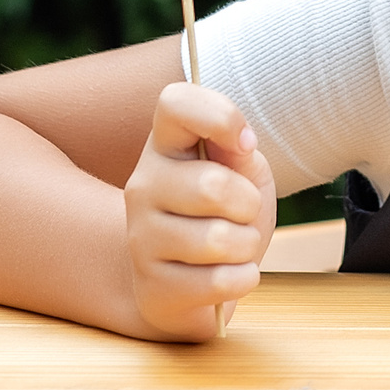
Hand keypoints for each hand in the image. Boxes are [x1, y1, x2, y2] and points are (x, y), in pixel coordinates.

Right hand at [123, 83, 275, 339]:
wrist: (190, 282)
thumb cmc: (223, 216)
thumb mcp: (242, 175)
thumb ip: (239, 152)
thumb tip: (240, 143)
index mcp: (166, 146)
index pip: (175, 102)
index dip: (220, 116)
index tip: (244, 143)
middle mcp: (143, 186)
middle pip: (213, 186)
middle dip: (248, 206)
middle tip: (240, 214)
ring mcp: (141, 238)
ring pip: (219, 240)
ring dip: (246, 246)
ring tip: (231, 247)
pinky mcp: (153, 286)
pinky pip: (221, 281)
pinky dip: (242, 278)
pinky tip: (226, 275)